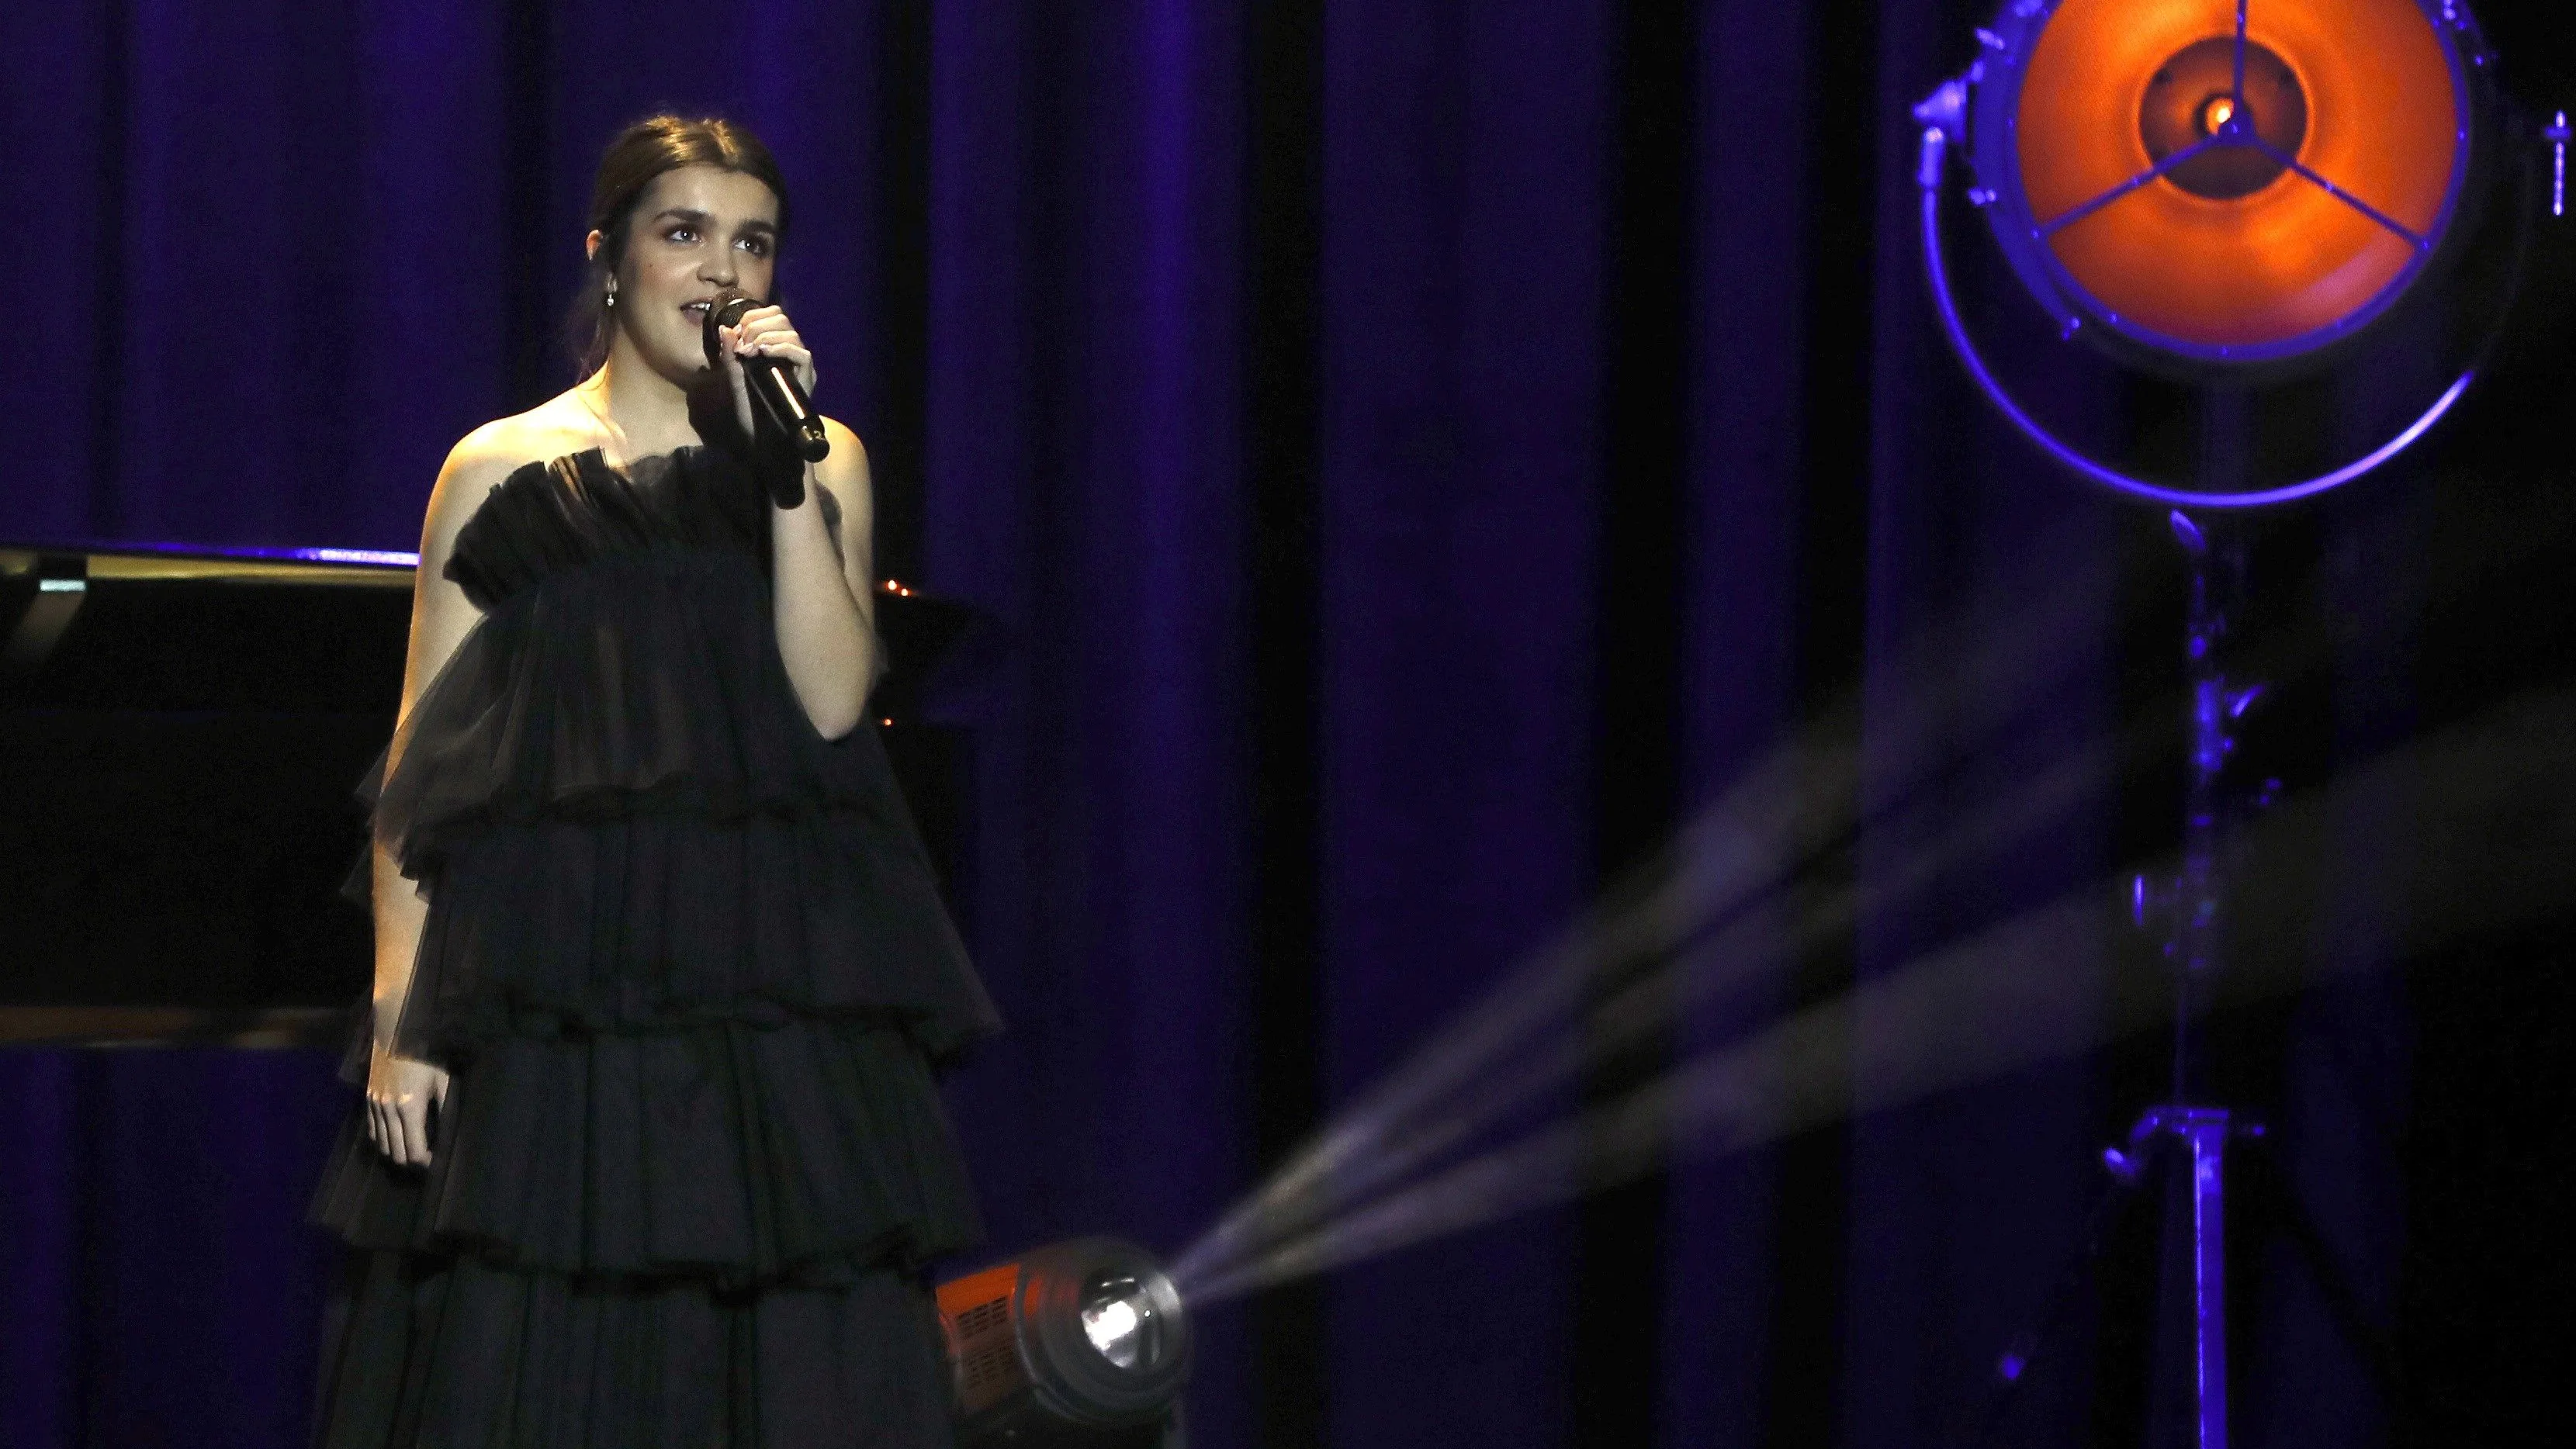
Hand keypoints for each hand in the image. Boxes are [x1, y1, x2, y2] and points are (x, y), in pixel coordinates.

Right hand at [365, 1037, 450, 1167]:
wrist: (397, 1033)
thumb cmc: (426, 1055)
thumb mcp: (443, 1081)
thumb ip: (446, 1110)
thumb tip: (450, 1136)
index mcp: (410, 1107)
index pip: (414, 1151)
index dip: (427, 1163)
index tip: (438, 1162)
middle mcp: (388, 1111)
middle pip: (396, 1154)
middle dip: (412, 1162)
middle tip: (427, 1159)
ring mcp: (375, 1106)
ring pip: (382, 1146)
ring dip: (397, 1153)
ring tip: (413, 1151)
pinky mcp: (368, 1101)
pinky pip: (372, 1131)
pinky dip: (383, 1141)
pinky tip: (396, 1138)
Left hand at [716, 304, 818, 440]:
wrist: (763, 442)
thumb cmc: (750, 413)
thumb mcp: (734, 380)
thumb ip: (729, 356)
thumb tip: (724, 328)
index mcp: (772, 349)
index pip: (770, 316)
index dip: (752, 316)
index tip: (735, 333)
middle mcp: (788, 353)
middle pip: (781, 319)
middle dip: (756, 324)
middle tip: (741, 343)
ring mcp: (799, 366)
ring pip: (791, 333)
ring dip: (765, 336)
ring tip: (749, 351)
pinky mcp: (807, 378)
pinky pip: (801, 353)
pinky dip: (781, 348)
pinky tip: (764, 354)